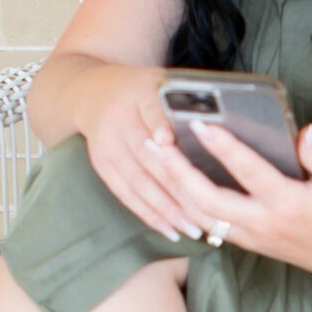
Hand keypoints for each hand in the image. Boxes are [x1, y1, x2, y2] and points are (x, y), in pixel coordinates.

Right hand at [75, 62, 211, 243]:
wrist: (92, 91)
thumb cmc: (142, 89)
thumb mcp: (159, 81)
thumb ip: (186, 99)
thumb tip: (219, 126)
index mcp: (138, 91)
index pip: (150, 108)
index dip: (159, 125)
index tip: (170, 143)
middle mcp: (118, 119)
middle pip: (147, 154)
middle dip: (176, 184)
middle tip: (206, 210)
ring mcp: (107, 145)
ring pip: (138, 181)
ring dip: (166, 208)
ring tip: (193, 228)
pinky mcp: (101, 164)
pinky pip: (125, 194)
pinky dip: (148, 214)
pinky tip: (169, 230)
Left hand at [142, 120, 311, 278]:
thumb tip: (304, 133)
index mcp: (289, 204)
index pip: (250, 173)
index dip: (224, 148)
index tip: (202, 124)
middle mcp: (264, 223)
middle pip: (208, 200)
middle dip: (178, 172)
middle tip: (156, 143)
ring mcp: (251, 236)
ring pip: (201, 215)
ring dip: (173, 187)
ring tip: (153, 156)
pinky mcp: (246, 241)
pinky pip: (208, 224)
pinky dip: (184, 203)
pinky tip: (170, 182)